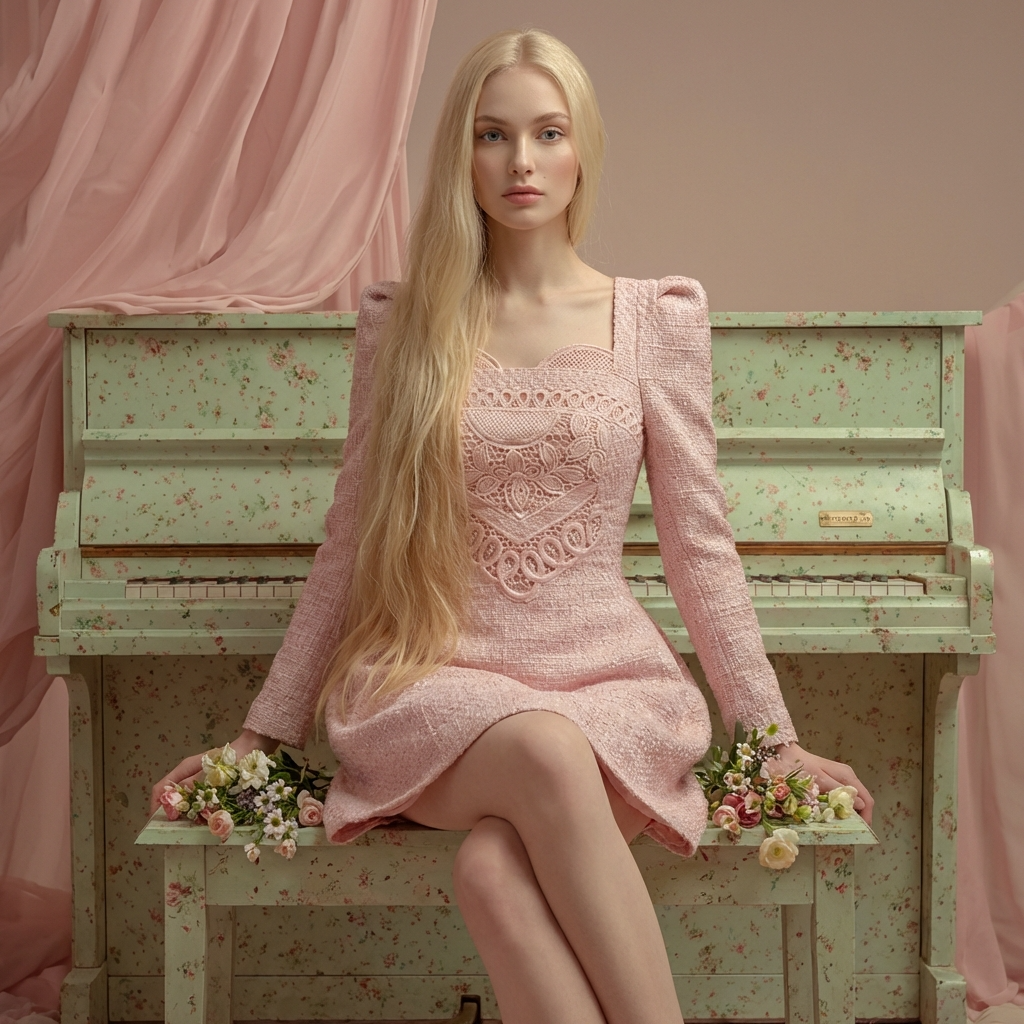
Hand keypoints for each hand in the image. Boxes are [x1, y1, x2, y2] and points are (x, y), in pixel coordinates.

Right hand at [148, 729, 277, 814]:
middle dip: (173, 816)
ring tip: (195, 827)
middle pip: (172, 800)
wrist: (253, 750)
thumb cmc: (232, 757)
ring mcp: (200, 785)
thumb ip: (194, 782)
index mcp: (184, 769)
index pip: (160, 789)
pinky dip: (203, 814)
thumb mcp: (212, 770)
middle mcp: (189, 778)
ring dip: (189, 817)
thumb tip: (175, 795)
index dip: (155, 806)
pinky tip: (210, 821)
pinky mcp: (212, 791)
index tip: (155, 824)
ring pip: (187, 805)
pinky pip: (202, 806)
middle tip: (177, 831)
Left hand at [765, 742, 873, 825]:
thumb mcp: (818, 780)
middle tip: (849, 832)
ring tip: (841, 826)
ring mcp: (839, 778)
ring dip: (849, 814)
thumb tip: (861, 805)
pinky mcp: (831, 781)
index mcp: (847, 776)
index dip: (867, 817)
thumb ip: (838, 791)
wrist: (784, 754)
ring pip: (852, 800)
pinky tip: (832, 815)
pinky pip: (841, 797)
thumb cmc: (799, 767)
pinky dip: (840, 807)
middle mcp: (846, 777)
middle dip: (859, 818)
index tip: (861, 832)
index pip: (867, 799)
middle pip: (862, 801)